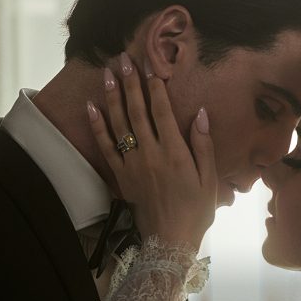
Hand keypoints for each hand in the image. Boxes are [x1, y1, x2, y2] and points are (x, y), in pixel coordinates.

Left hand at [87, 52, 216, 249]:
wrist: (170, 241)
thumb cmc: (196, 210)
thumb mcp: (209, 179)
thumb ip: (203, 145)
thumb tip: (201, 113)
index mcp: (174, 153)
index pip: (162, 112)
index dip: (155, 87)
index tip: (151, 65)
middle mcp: (150, 154)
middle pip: (137, 111)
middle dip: (130, 83)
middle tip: (124, 59)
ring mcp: (132, 164)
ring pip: (119, 124)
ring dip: (112, 97)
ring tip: (106, 73)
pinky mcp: (121, 176)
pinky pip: (106, 147)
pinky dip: (97, 126)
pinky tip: (91, 107)